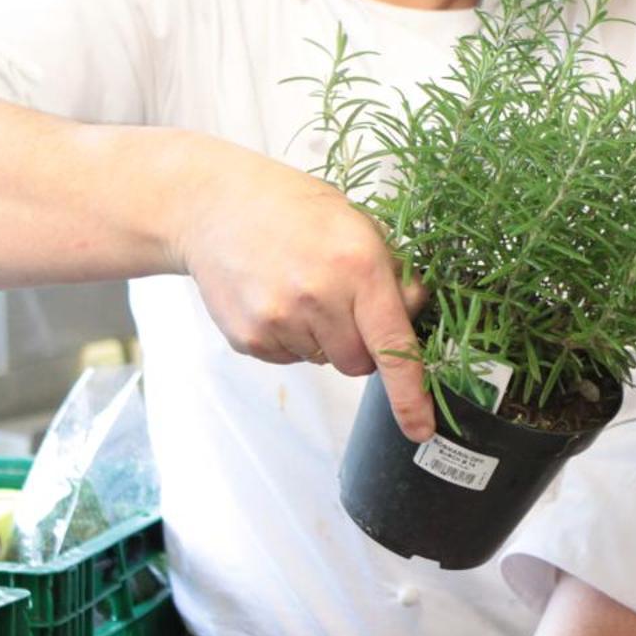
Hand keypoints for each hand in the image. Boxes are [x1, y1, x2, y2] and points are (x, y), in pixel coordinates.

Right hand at [167, 144, 433, 439]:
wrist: (214, 206)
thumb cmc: (295, 211)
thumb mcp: (360, 225)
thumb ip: (394, 274)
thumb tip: (415, 315)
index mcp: (358, 267)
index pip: (394, 345)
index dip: (410, 394)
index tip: (420, 429)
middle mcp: (318, 298)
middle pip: (360, 364)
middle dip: (362, 345)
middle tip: (343, 303)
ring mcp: (278, 321)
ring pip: (325, 362)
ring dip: (324, 339)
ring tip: (302, 290)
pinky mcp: (248, 338)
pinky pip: (291, 359)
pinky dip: (292, 338)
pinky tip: (278, 299)